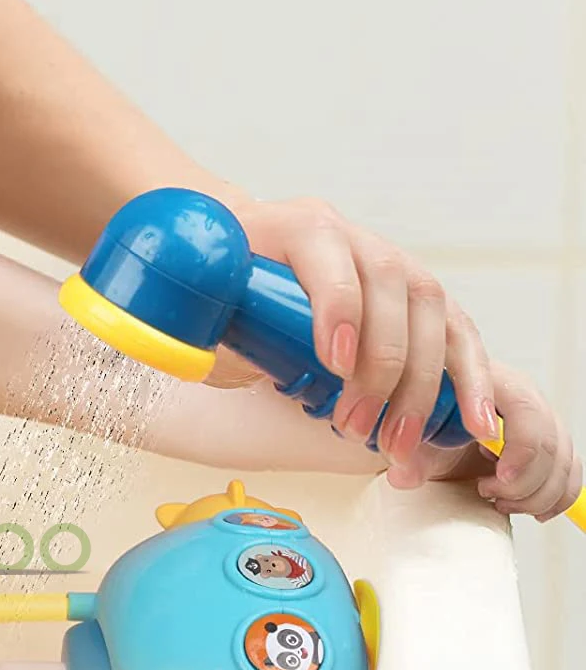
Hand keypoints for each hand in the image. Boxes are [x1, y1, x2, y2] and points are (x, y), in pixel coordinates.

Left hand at [217, 197, 496, 468]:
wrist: (249, 248)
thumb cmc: (227, 282)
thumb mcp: (209, 297)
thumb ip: (208, 325)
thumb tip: (195, 362)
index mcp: (296, 224)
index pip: (326, 255)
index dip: (337, 307)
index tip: (334, 363)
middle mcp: (354, 237)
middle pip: (391, 290)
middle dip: (381, 369)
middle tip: (356, 427)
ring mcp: (395, 262)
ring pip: (432, 314)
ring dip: (422, 387)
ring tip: (400, 444)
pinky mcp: (421, 296)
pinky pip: (458, 332)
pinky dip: (470, 380)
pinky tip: (474, 423)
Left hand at [392, 362, 582, 521]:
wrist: (422, 428)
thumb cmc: (417, 421)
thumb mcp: (404, 434)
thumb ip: (404, 452)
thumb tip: (403, 476)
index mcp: (484, 378)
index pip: (525, 409)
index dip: (520, 449)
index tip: (499, 477)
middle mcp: (518, 393)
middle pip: (549, 439)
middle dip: (524, 480)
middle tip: (489, 492)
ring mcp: (537, 417)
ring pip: (563, 459)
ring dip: (537, 493)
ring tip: (499, 500)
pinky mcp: (547, 442)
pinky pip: (570, 471)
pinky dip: (557, 497)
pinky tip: (530, 509)